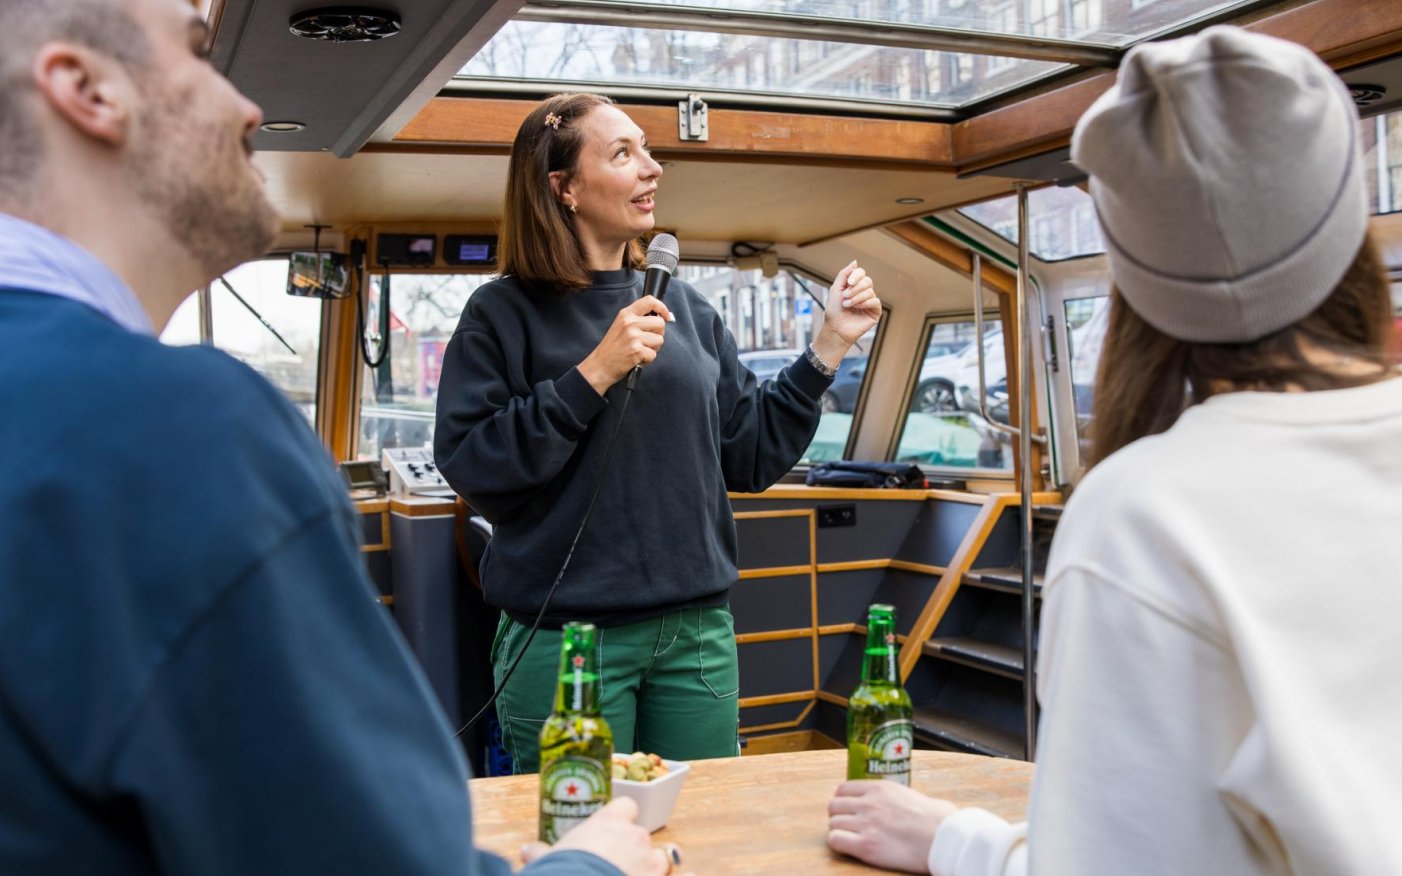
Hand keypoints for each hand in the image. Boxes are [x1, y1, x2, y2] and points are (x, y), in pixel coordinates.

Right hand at [520, 798, 689, 875]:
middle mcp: (636, 837)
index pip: (626, 807)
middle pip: (643, 835)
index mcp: (610, 823)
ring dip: (656, 866)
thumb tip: (525, 851)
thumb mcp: (547, 859)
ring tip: (641, 875)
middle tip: (617, 866)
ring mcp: (653, 863)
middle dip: (634, 849)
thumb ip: (540, 853)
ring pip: (666, 856)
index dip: (620, 819)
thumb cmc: (562, 870)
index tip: (611, 831)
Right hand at [578, 295, 673, 394]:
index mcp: (626, 314)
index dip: (662, 308)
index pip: (649, 301)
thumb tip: (662, 318)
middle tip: (646, 341)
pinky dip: (648, 359)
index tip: (666, 316)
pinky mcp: (637, 351)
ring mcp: (633, 337)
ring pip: (660, 340)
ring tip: (639, 350)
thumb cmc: (611, 348)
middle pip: (660, 323)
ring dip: (653, 348)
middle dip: (658, 334)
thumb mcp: (620, 326)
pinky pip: (654, 354)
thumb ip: (638, 319)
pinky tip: (637, 359)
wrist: (599, 366)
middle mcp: (630, 323)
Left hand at [821, 260, 880, 344]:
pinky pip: (875, 301)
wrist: (835, 329)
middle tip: (845, 296)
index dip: (856, 275)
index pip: (861, 273)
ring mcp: (870, 302)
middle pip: (867, 281)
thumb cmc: (834, 311)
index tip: (849, 283)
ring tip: (847, 305)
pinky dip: (865, 303)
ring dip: (856, 297)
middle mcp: (864, 293)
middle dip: (855, 288)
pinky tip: (857, 308)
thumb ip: (844, 274)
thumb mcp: (836, 289)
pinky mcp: (875, 312)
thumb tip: (855, 262)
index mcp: (855, 286)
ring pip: (870, 291)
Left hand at [827, 780, 958, 873]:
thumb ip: (892, 796)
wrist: (943, 837)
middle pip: (834, 806)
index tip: (846, 809)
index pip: (843, 789)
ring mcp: (865, 824)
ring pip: (833, 823)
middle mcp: (868, 803)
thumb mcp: (910, 794)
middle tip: (848, 826)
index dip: (842, 800)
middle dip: (838, 816)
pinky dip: (839, 844)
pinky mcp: (866, 845)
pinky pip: (836, 840)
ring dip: (840, 831)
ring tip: (852, 838)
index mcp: (879, 788)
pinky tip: (851, 847)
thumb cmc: (937, 818)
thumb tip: (892, 802)